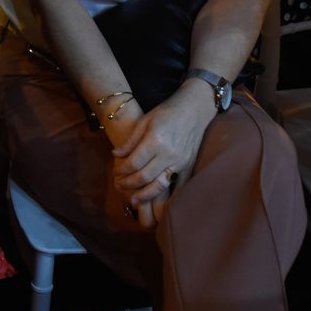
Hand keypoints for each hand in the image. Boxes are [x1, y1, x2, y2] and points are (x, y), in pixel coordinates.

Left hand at [109, 84, 217, 219]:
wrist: (194, 110)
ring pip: (160, 186)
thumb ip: (130, 141)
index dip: (122, 171)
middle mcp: (168, 154)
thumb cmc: (167, 112)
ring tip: (134, 200)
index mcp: (155, 141)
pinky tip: (156, 201)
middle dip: (129, 184)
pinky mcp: (189, 167)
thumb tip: (116, 155)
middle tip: (120, 186)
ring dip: (145, 195)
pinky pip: (177, 187)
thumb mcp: (144, 121)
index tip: (116, 173)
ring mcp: (180, 162)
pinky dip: (166, 196)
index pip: (134, 163)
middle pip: (144, 177)